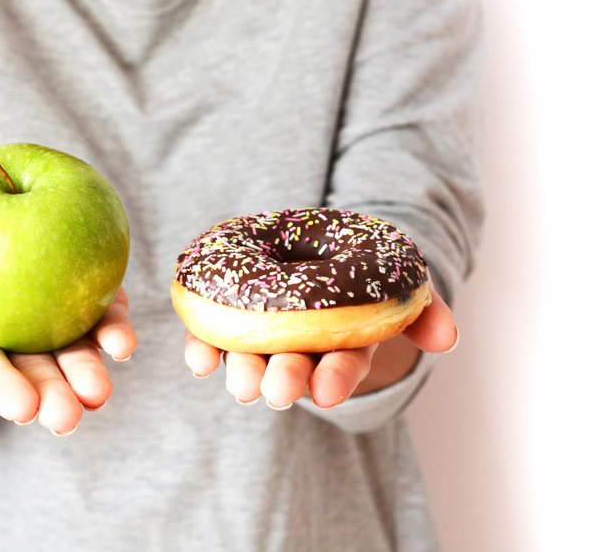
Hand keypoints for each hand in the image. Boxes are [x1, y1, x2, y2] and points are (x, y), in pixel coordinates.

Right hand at [0, 216, 136, 434]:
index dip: (3, 389)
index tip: (23, 407)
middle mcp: (17, 345)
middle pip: (35, 375)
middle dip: (52, 398)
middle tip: (65, 417)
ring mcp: (55, 325)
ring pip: (74, 356)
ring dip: (87, 375)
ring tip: (98, 394)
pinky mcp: (86, 301)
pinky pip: (103, 318)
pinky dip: (114, 332)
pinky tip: (122, 344)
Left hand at [183, 285, 457, 409]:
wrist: (312, 253)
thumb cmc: (360, 274)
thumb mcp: (397, 285)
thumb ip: (422, 309)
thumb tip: (448, 338)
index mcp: (342, 342)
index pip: (343, 365)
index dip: (337, 379)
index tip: (328, 394)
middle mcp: (300, 348)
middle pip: (293, 369)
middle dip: (286, 381)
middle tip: (277, 392)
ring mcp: (260, 338)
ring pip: (251, 360)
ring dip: (244, 372)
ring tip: (240, 383)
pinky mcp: (224, 323)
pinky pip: (211, 340)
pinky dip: (202, 350)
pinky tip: (197, 360)